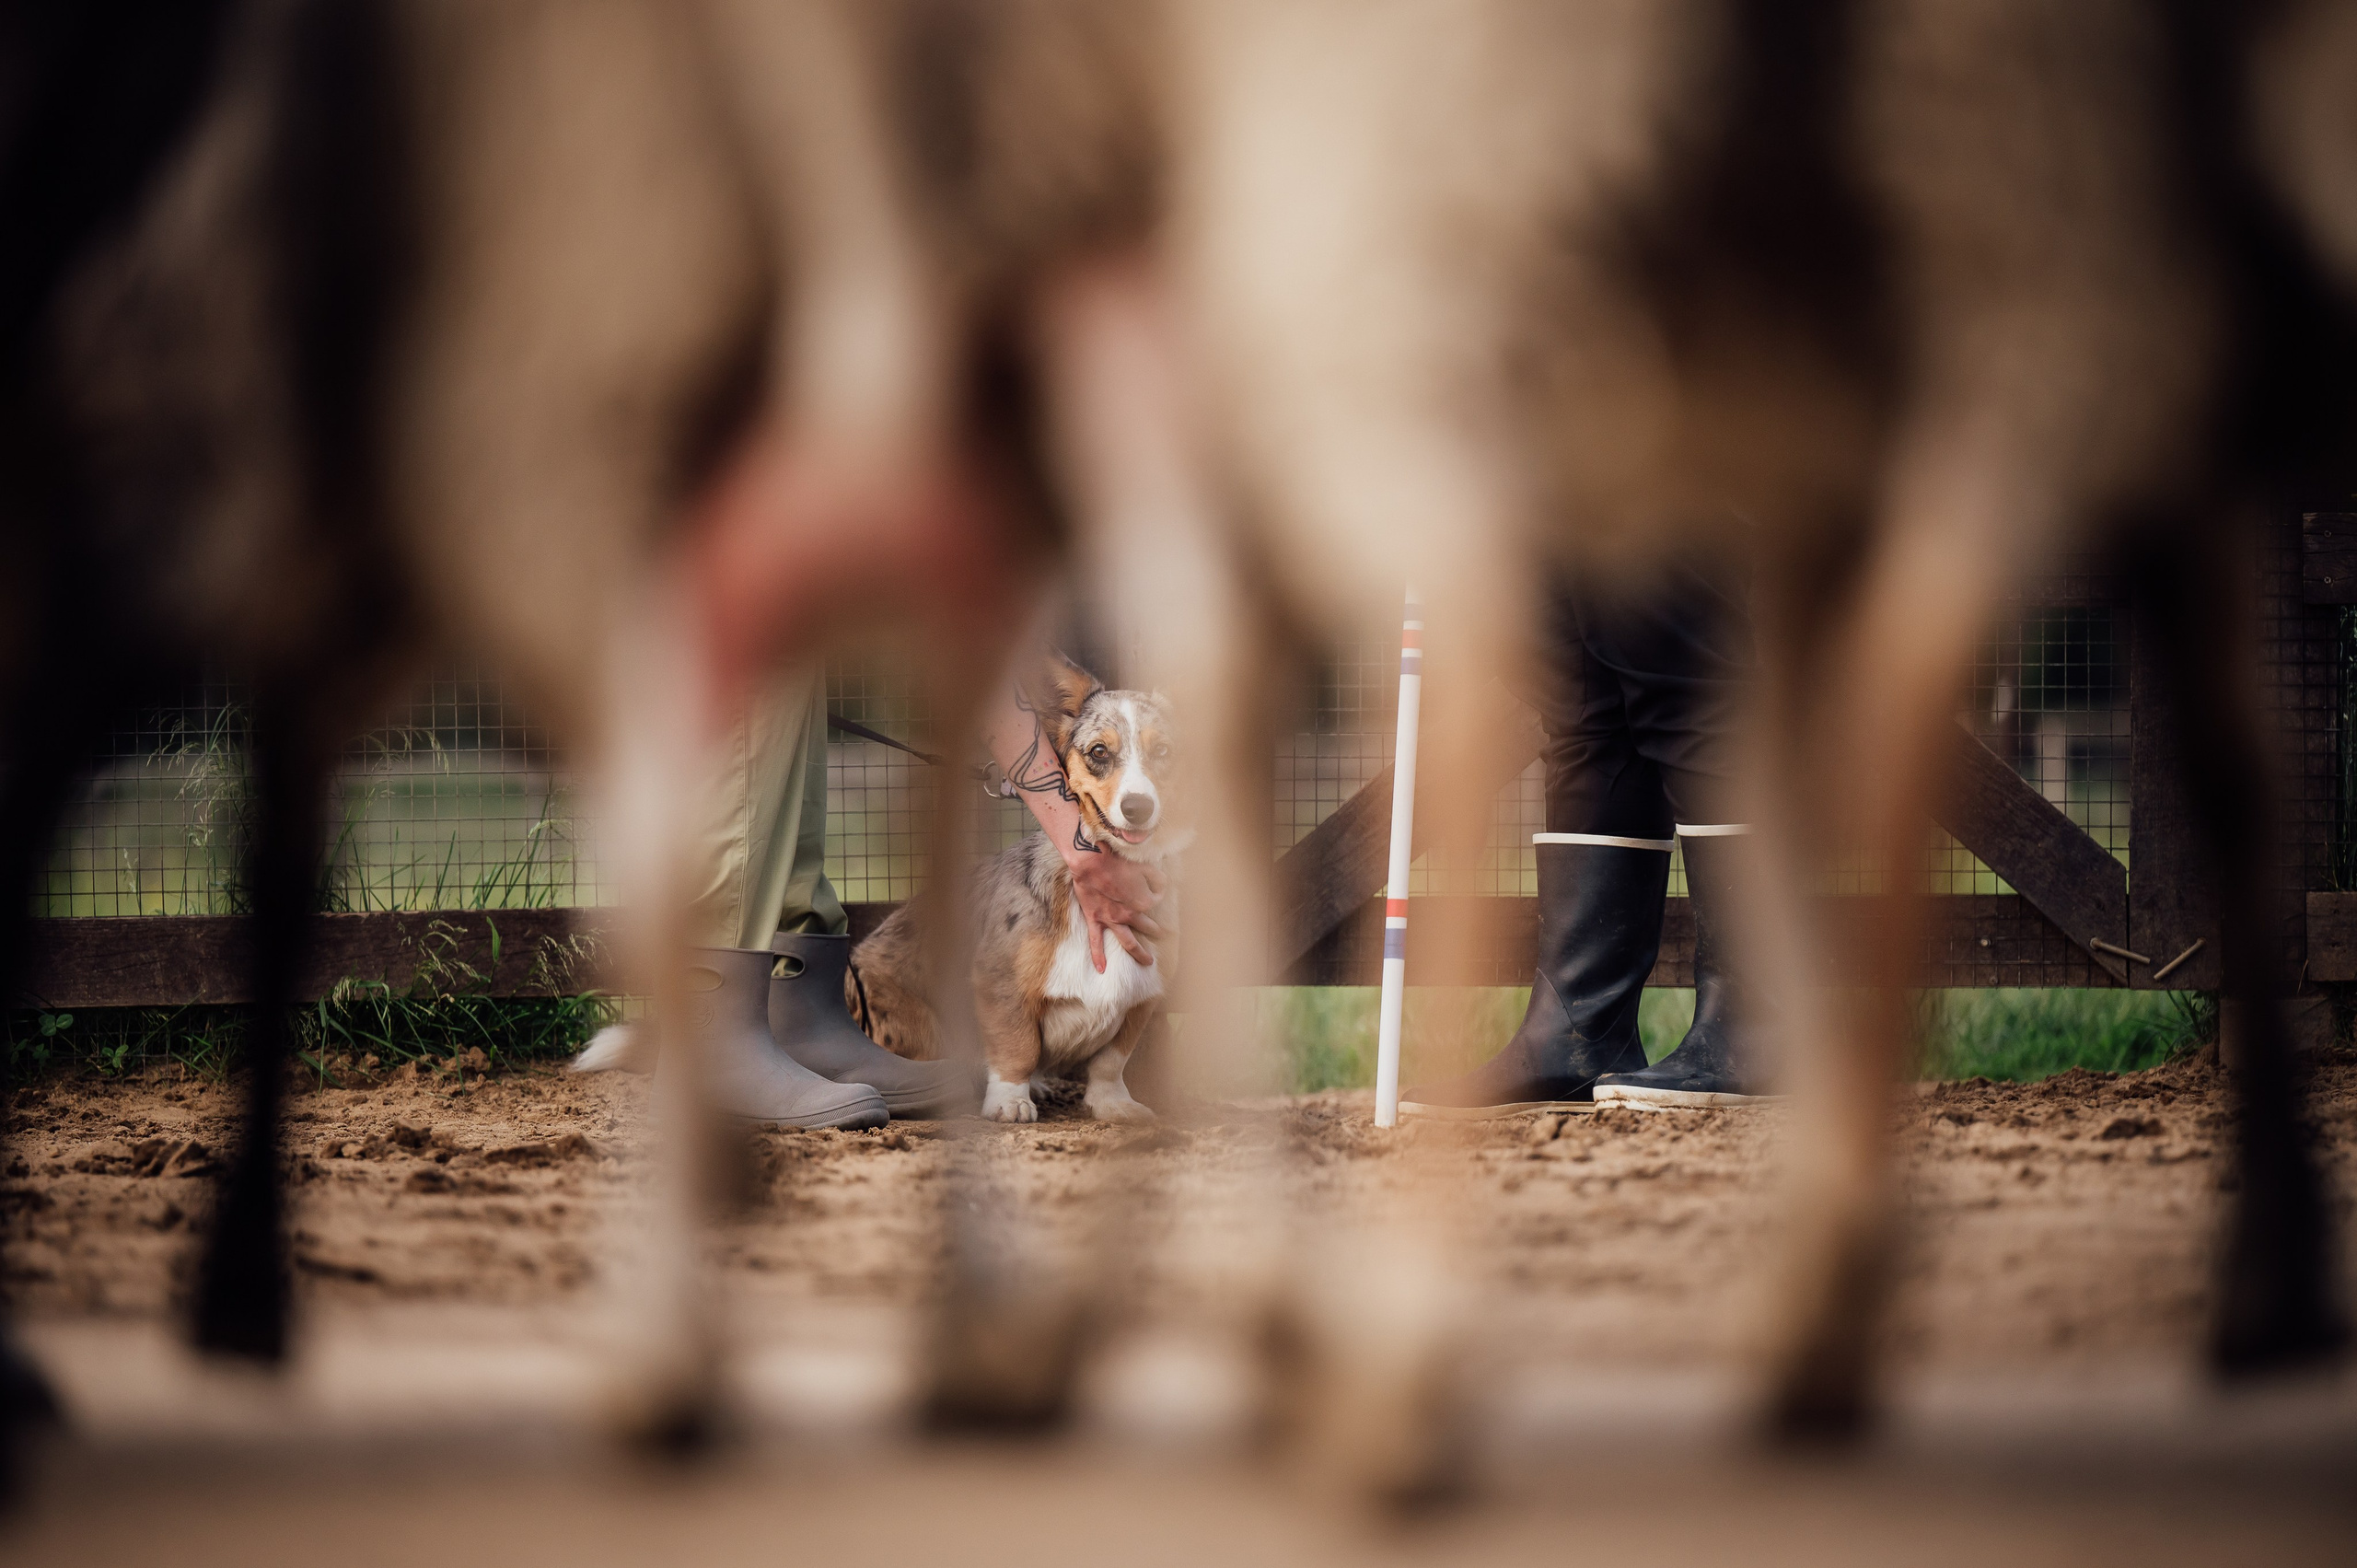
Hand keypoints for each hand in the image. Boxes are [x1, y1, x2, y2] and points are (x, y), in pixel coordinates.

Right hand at [1066, 846, 1165, 972]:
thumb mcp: (1144, 865)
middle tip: (1164, 934)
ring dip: (1139, 953)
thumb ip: (1157, 877)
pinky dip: (1098, 956)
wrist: (1091, 860)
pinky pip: (1096, 941)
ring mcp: (1111, 920)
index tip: (1157, 887)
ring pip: (1128, 942)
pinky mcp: (1094, 919)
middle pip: (1147, 926)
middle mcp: (1129, 915)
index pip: (1156, 901)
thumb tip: (1164, 883)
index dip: (1157, 893)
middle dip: (1157, 930)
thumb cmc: (1118, 860)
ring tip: (1148, 961)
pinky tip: (1101, 969)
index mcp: (1143, 902)